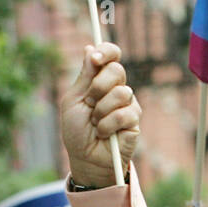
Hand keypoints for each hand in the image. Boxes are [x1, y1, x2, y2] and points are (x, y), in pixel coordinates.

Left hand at [59, 42, 139, 187]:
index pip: (111, 56)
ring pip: (121, 92)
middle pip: (117, 70)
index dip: (106, 51)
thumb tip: (89, 48)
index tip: (95, 58)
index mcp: (101, 79)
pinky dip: (107, 125)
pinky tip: (104, 133)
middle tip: (90, 103)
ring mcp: (128, 104)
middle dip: (98, 87)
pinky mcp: (134, 120)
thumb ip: (84, 77)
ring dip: (101, 111)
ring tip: (95, 123)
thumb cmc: (76, 131)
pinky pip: (123, 114)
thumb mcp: (73, 101)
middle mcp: (117, 88)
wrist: (84, 158)